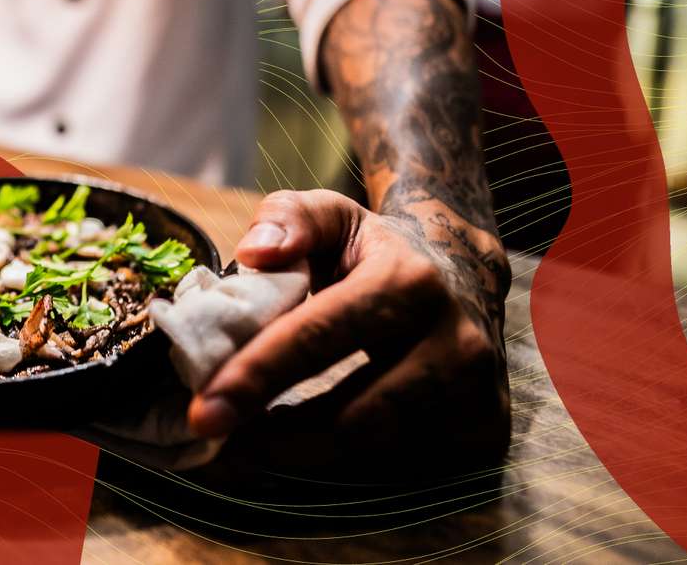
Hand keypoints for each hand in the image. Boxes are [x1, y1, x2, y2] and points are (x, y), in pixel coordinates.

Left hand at [188, 189, 510, 473]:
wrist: (464, 278)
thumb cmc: (376, 251)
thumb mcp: (331, 215)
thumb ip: (288, 218)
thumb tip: (253, 254)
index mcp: (408, 283)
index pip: (320, 338)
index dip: (257, 377)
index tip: (203, 412)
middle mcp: (455, 343)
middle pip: (351, 418)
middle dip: (275, 436)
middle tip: (219, 436)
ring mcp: (477, 394)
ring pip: (373, 454)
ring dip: (304, 452)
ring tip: (257, 434)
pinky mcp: (483, 432)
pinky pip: (398, 471)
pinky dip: (344, 464)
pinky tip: (312, 440)